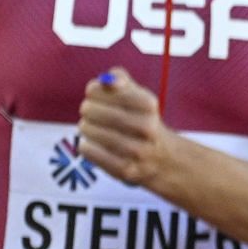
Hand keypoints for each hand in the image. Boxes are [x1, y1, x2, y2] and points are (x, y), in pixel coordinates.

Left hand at [77, 66, 173, 186]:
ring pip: (90, 130)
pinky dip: (86, 146)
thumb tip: (105, 80)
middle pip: (94, 110)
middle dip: (87, 109)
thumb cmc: (141, 121)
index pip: (107, 88)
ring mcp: (136, 150)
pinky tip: (90, 143)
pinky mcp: (125, 169)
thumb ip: (120, 79)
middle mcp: (146, 127)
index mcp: (148, 104)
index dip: (94, 90)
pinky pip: (90, 152)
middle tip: (87, 111)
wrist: (162, 159)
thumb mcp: (138, 95)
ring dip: (85, 127)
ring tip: (89, 127)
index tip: (92, 93)